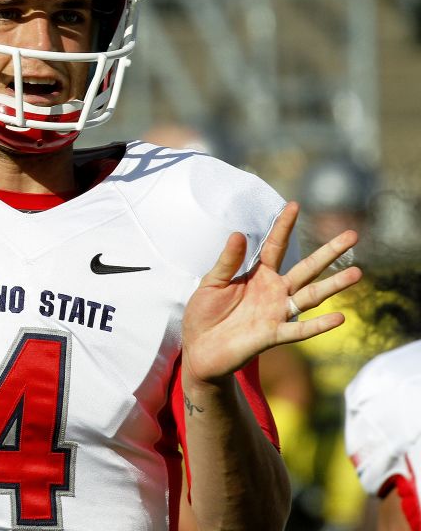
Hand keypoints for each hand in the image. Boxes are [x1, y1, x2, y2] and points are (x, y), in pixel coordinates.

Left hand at [181, 201, 360, 386]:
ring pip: (311, 296)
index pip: (275, 246)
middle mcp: (274, 291)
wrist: (199, 349)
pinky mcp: (273, 335)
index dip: (284, 226)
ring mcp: (276, 312)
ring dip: (333, 285)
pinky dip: (319, 325)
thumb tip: (239, 233)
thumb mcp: (212, 282)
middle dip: (328, 252)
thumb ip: (228, 261)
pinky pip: (299, 330)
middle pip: (306, 268)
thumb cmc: (204, 313)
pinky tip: (339, 317)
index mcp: (258, 275)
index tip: (295, 205)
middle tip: (352, 234)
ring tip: (357, 272)